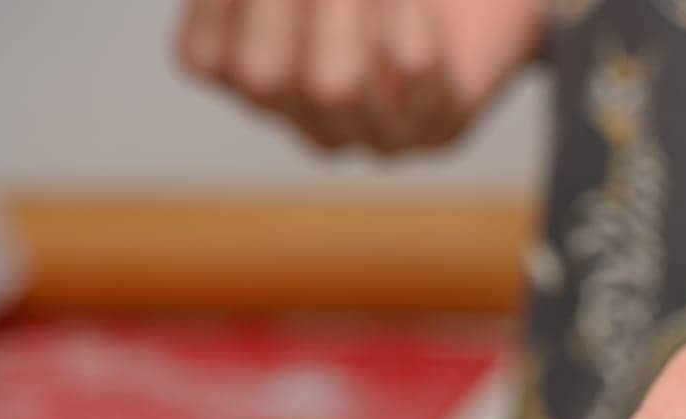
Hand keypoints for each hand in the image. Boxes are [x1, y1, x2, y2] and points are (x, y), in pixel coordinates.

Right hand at [176, 0, 542, 151]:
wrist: (479, 7)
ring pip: (334, 83)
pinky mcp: (438, 131)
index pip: (206, 59)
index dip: (224, 2)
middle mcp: (309, 121)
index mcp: (256, 81)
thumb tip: (274, 0)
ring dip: (345, 5)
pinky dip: (407, 15)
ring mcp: (374, 137)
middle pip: (264, 77)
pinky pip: (410, 72)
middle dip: (282, 0)